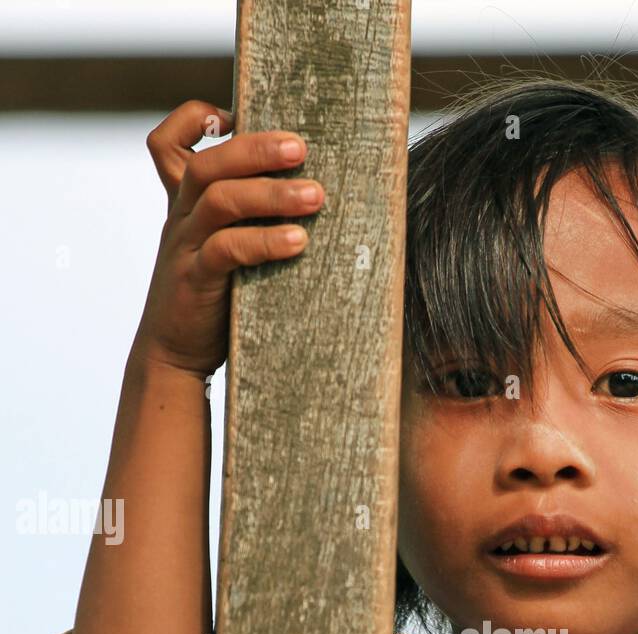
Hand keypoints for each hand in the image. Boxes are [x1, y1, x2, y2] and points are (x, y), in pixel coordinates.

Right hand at [133, 100, 324, 378]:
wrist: (173, 356)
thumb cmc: (212, 299)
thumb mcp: (220, 249)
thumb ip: (243, 219)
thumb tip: (307, 193)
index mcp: (185, 204)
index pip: (166, 143)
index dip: (194, 119)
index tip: (236, 117)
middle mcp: (181, 218)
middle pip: (209, 163)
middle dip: (257, 148)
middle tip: (302, 148)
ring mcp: (186, 248)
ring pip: (220, 201)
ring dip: (272, 193)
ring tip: (316, 196)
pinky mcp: (196, 281)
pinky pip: (227, 249)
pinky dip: (264, 242)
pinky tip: (298, 241)